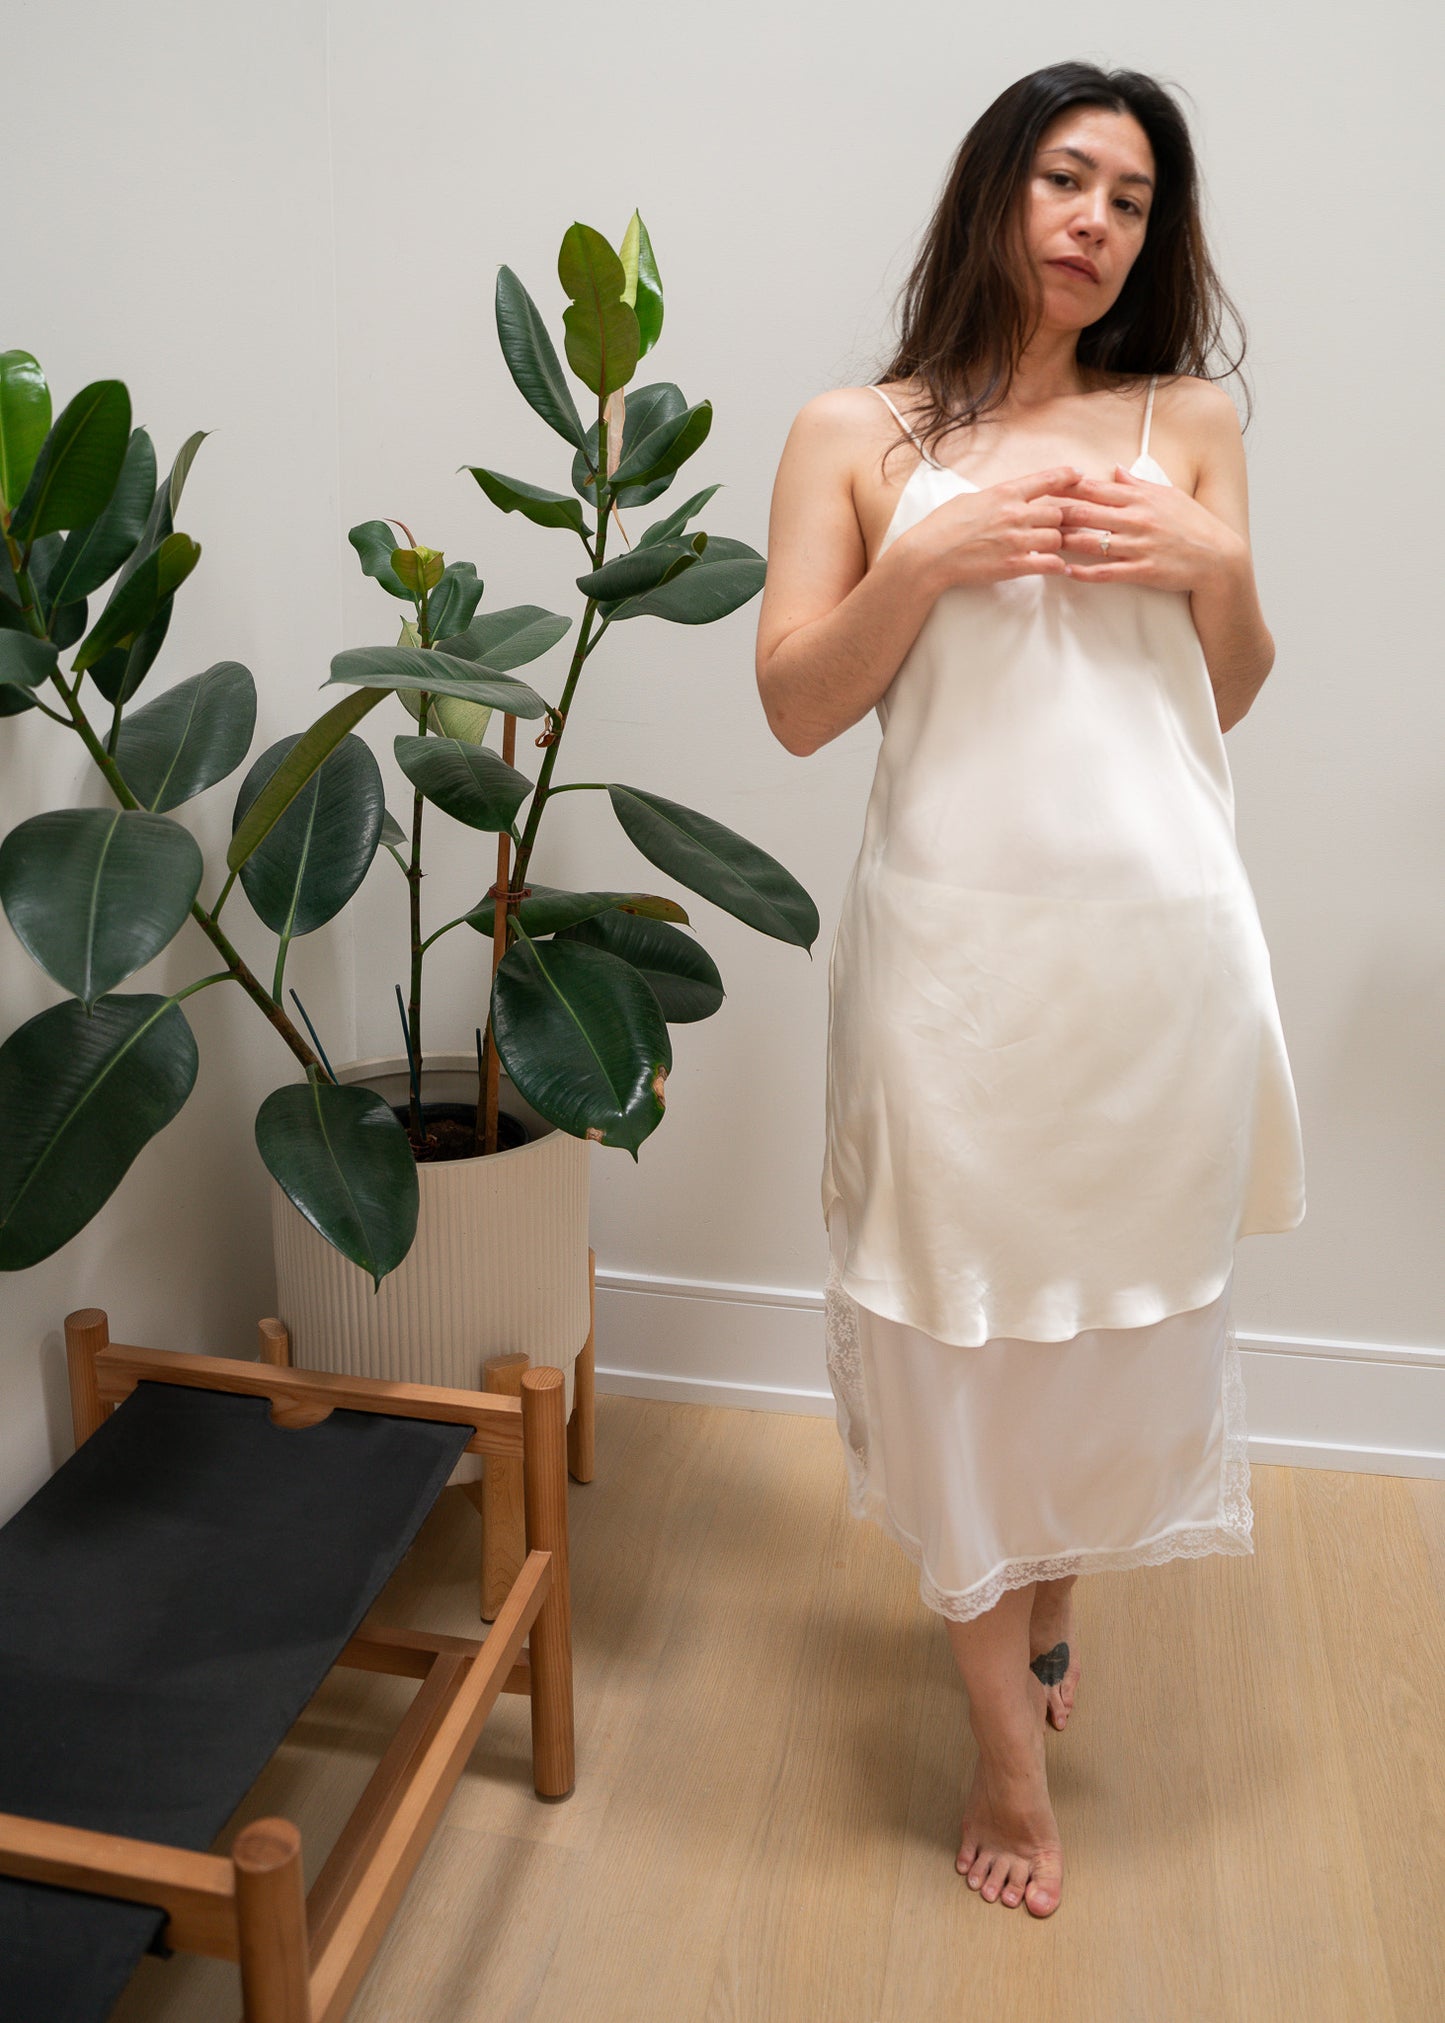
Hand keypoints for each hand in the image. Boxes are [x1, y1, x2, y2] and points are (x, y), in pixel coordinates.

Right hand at [920, 466, 1081, 588]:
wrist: (929, 555)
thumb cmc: (942, 526)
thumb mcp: (968, 499)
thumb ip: (993, 498)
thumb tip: (1003, 497)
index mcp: (1004, 493)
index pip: (1046, 480)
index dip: (1067, 476)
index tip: (1079, 475)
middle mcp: (1015, 514)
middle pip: (1058, 513)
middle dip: (1060, 520)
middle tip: (1058, 527)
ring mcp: (1016, 540)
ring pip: (1057, 538)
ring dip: (1056, 543)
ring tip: (1050, 548)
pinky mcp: (1014, 565)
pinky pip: (1049, 563)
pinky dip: (1057, 566)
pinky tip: (1058, 568)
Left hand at [1053, 467, 1246, 591]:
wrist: (1218, 557)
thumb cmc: (1192, 524)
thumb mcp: (1166, 495)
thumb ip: (1136, 483)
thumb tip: (1114, 469)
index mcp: (1139, 499)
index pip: (1094, 489)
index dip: (1066, 488)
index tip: (1042, 487)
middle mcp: (1135, 519)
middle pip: (1085, 513)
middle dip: (1055, 514)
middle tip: (1030, 515)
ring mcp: (1137, 546)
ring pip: (1090, 542)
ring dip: (1062, 543)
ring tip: (1039, 543)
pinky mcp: (1142, 571)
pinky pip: (1106, 572)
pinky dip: (1084, 573)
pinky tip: (1065, 572)